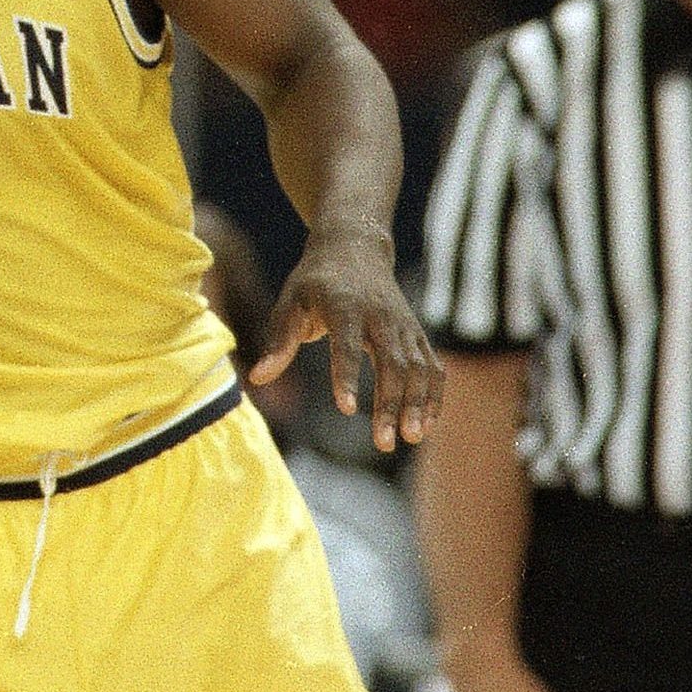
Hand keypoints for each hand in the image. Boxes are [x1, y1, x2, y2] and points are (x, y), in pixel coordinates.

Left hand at [248, 223, 443, 451]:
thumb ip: (278, 341)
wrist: (355, 248)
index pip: (347, 345)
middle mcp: (380, 316)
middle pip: (391, 363)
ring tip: (409, 438)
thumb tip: (257, 379)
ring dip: (416, 405)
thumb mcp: (290, 301)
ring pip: (418, 368)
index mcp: (344, 306)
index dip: (347, 377)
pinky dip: (433, 396)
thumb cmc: (315, 281)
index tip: (347, 409)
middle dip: (390, 404)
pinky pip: (432, 367)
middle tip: (383, 442)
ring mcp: (403, 325)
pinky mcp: (417, 333)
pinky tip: (425, 425)